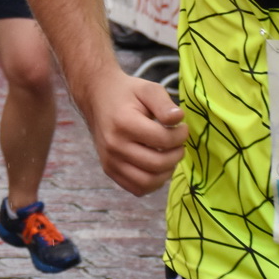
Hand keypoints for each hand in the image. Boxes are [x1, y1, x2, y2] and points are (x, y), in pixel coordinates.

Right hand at [81, 72, 186, 195]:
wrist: (97, 97)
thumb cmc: (126, 93)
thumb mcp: (148, 89)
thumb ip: (164, 103)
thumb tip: (179, 119)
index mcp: (124, 123)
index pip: (163, 139)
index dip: (181, 135)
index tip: (182, 128)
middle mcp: (114, 145)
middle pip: (157, 163)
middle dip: (176, 155)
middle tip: (178, 144)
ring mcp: (109, 160)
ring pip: (147, 182)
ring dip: (166, 172)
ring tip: (168, 156)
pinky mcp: (109, 170)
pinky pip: (136, 188)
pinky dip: (152, 183)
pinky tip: (157, 167)